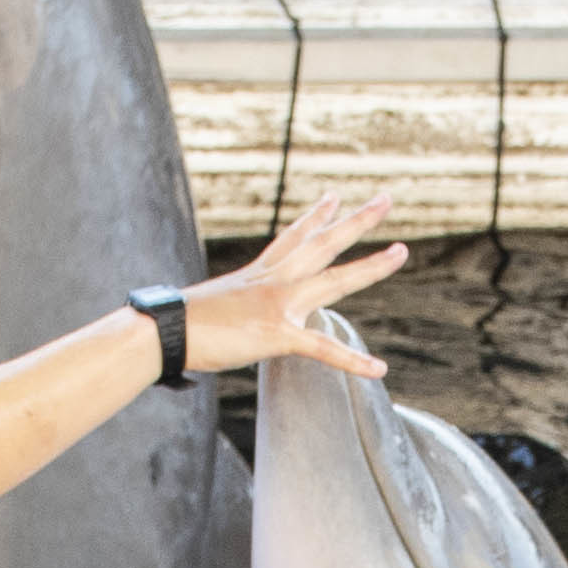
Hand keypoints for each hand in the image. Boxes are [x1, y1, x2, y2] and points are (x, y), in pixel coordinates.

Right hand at [182, 191, 406, 381]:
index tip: (333, 198)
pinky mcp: (278, 334)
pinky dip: (353, 362)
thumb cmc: (177, 324)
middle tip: (385, 200)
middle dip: (356, 221)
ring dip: (371, 266)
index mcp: (257, 274)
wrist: (165, 331)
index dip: (315, 218)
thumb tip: (220, 320)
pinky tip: (379, 369)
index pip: (292, 238)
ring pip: (335, 280)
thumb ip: (230, 308)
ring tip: (401, 252)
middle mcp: (273, 281)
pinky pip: (324, 348)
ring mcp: (279, 304)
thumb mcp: (212, 306)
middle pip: (323, 244)